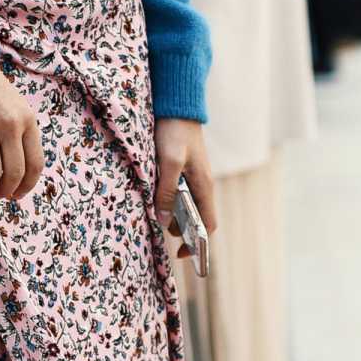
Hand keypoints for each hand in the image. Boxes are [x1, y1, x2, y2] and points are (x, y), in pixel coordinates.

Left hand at [153, 118, 216, 253]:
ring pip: (185, 207)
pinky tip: (153, 197)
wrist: (177, 107)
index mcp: (204, 187)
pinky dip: (167, 201)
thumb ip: (166, 191)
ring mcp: (194, 179)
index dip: (197, 243)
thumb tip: (162, 220)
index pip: (208, 225)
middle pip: (195, 219)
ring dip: (171, 214)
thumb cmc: (175, 133)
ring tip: (153, 211)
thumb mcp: (168, 162)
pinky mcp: (184, 172)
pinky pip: (178, 194)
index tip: (181, 254)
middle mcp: (202, 186)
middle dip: (179, 229)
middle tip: (158, 229)